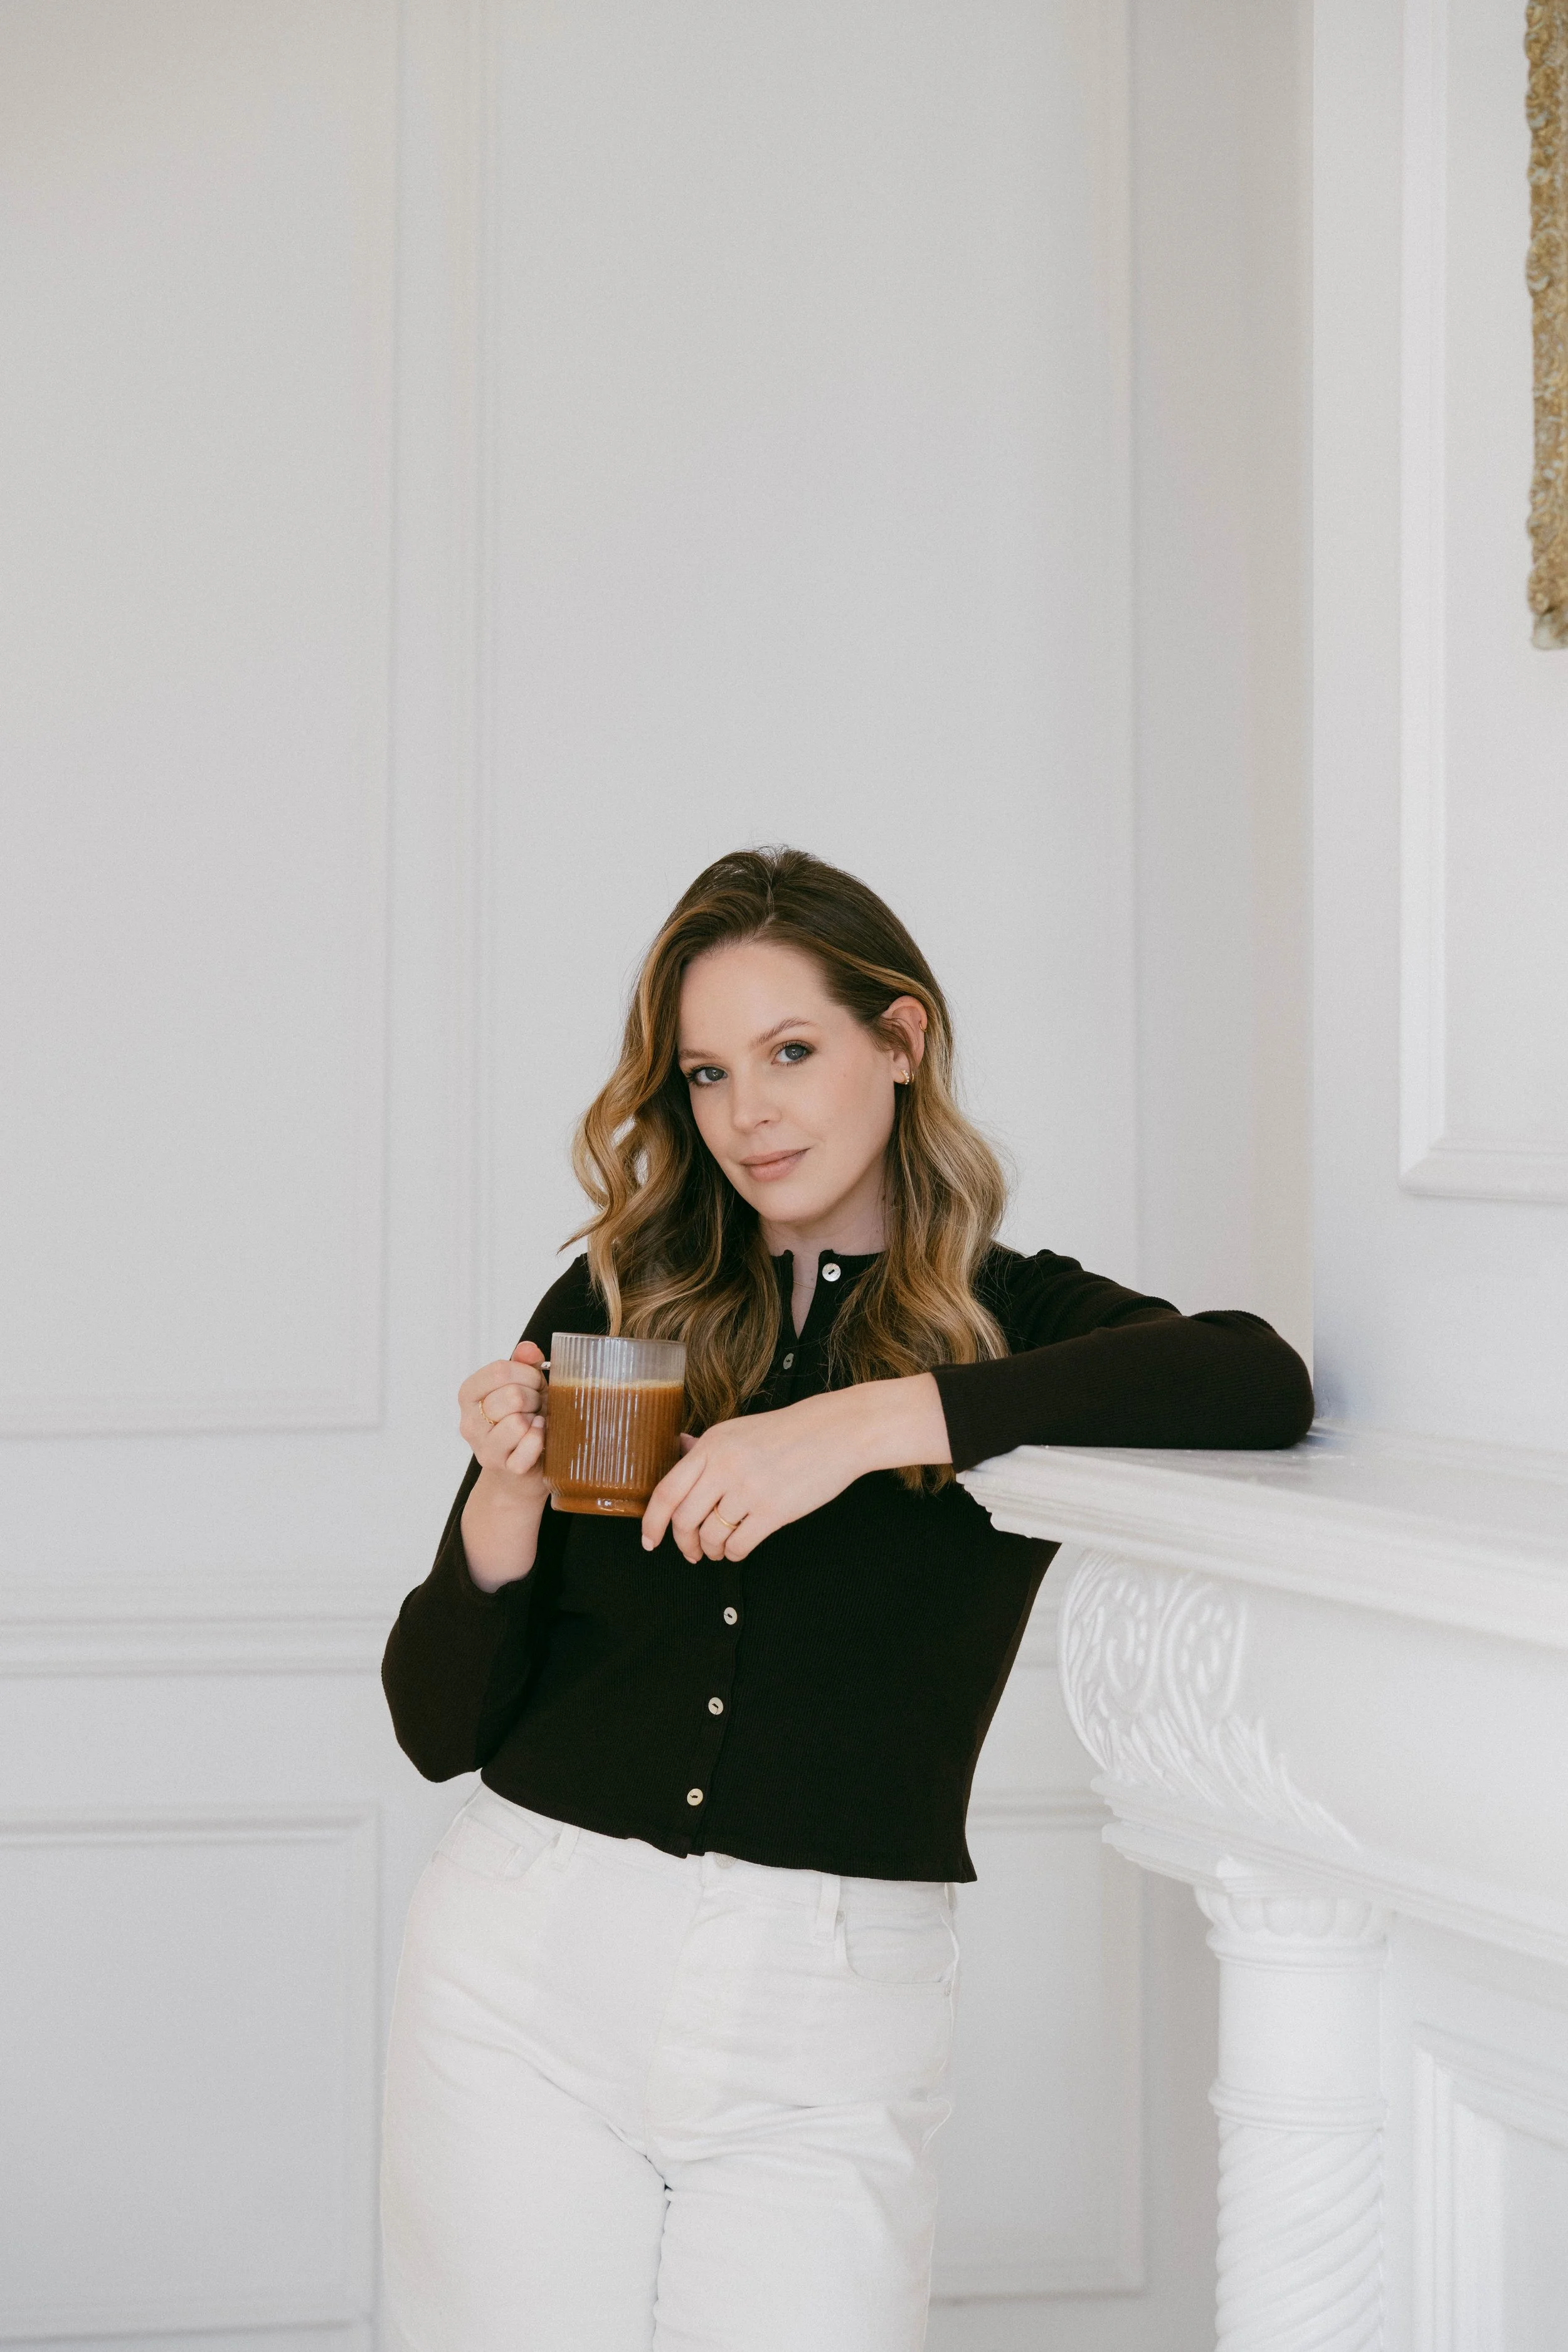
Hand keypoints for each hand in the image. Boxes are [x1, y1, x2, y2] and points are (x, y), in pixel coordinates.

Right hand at [459, 1341, 548, 1491]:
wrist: (522, 1470)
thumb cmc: (523, 1419)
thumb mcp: (524, 1385)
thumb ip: (524, 1363)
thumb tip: (529, 1349)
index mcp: (469, 1395)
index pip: (499, 1370)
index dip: (527, 1374)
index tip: (535, 1383)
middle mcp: (469, 1422)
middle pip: (511, 1396)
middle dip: (534, 1398)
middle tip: (536, 1407)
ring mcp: (484, 1448)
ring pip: (518, 1422)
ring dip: (537, 1419)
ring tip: (535, 1423)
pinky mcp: (504, 1468)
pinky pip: (529, 1446)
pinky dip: (540, 1439)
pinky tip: (539, 1438)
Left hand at [639, 1375, 949, 1562]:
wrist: (837, 1431)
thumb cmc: (789, 1431)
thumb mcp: (740, 1429)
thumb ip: (707, 1446)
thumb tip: (680, 1448)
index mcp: (712, 1444)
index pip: (666, 1491)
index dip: (651, 1522)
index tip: (649, 1540)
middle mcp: (724, 1466)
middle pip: (683, 1519)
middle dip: (682, 1543)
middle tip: (690, 1551)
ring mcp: (748, 1489)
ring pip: (710, 1536)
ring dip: (710, 1550)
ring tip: (717, 1549)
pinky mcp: (773, 1511)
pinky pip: (738, 1545)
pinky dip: (733, 1553)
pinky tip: (738, 1547)